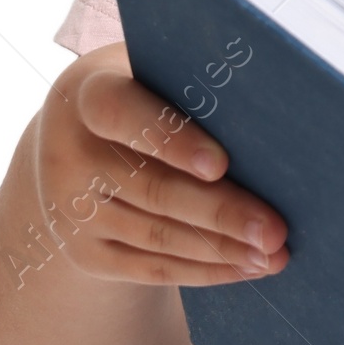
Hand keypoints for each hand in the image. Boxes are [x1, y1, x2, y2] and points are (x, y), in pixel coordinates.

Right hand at [33, 41, 288, 287]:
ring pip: (157, 236)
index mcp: (87, 97)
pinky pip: (150, 268)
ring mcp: (71, 211)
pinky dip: (203, 271)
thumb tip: (266, 119)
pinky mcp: (85, 253)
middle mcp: (68, 157)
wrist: (73, 138)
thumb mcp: (152, 73)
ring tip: (272, 254)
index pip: (121, 114)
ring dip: (221, 250)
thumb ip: (192, 90)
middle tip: (275, 229)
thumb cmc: (141, 93)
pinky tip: (245, 268)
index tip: (222, 164)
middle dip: (221, 212)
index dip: (170, 139)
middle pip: (153, 189)